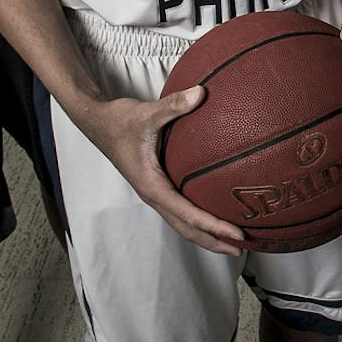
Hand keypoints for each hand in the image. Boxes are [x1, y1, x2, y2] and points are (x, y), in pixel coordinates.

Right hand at [72, 88, 248, 256]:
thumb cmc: (119, 120)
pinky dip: (199, 218)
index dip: (214, 226)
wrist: (97, 122)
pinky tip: (217, 211)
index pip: (188, 214)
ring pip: (183, 223)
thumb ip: (173, 105)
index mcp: (152, 186)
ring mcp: (155, 193)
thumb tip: (201, 93)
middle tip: (244, 248)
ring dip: (208, 234)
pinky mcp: (158, 186)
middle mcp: (154, 195)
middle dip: (214, 241)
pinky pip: (181, 209)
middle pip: (187, 229)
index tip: (238, 234)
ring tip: (235, 241)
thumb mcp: (146, 113)